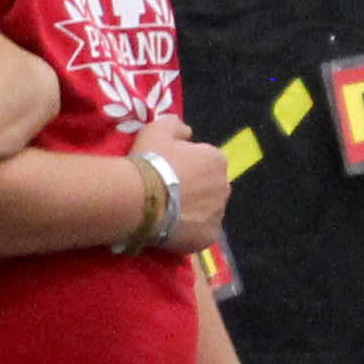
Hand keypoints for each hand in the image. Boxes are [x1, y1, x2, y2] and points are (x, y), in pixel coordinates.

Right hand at [131, 117, 231, 253]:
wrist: (139, 199)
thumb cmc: (151, 161)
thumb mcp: (158, 129)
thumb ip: (177, 125)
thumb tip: (188, 132)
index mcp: (216, 160)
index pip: (206, 162)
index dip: (187, 166)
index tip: (168, 171)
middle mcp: (224, 186)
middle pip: (210, 188)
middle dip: (194, 190)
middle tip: (167, 193)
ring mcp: (218, 214)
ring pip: (206, 212)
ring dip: (193, 211)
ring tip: (167, 214)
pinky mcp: (208, 237)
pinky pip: (200, 233)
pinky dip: (189, 232)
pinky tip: (170, 229)